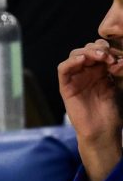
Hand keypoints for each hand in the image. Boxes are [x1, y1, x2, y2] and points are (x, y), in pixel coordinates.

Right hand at [59, 41, 122, 180]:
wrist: (103, 132)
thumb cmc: (111, 113)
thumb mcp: (115, 87)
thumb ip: (114, 71)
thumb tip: (117, 58)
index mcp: (98, 71)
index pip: (98, 51)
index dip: (105, 49)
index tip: (117, 56)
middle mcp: (86, 72)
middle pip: (86, 50)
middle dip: (97, 49)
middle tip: (108, 56)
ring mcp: (75, 78)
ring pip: (75, 56)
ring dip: (87, 53)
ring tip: (100, 56)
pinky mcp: (66, 86)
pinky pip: (63, 69)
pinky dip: (71, 62)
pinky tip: (82, 60)